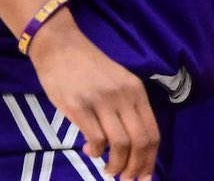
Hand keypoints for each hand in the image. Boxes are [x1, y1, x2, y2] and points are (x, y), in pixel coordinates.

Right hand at [28, 14, 160, 179]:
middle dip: (136, 168)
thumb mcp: (119, 81)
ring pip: (120, 144)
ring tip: (109, 171)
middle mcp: (124, 96)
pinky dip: (96, 152)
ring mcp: (102, 101)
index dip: (150, 160)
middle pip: (140, 142)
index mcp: (137, 91)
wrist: (60, 46)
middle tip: (127, 180)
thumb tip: (131, 144)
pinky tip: (90, 151)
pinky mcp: (79, 107)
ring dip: (116, 166)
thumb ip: (127, 107)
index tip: (145, 177)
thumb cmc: (89, 66)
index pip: (152, 132)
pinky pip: (96, 139)